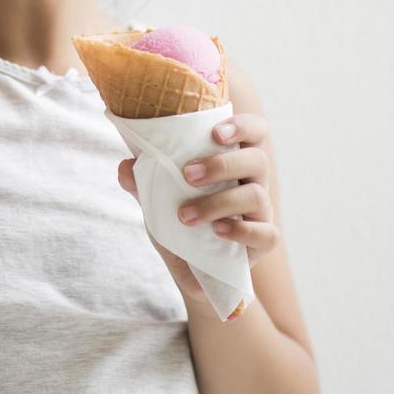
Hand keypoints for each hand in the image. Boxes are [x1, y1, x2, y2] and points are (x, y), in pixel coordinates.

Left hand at [117, 112, 279, 302]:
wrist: (190, 267)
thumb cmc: (181, 219)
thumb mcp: (158, 200)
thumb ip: (143, 182)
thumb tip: (125, 166)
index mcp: (234, 160)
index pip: (256, 130)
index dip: (243, 126)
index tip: (215, 133)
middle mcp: (252, 181)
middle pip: (257, 160)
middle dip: (221, 165)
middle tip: (187, 175)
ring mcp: (261, 212)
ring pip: (257, 195)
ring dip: (218, 203)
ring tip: (185, 215)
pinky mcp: (262, 242)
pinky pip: (267, 234)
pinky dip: (241, 231)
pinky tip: (217, 231)